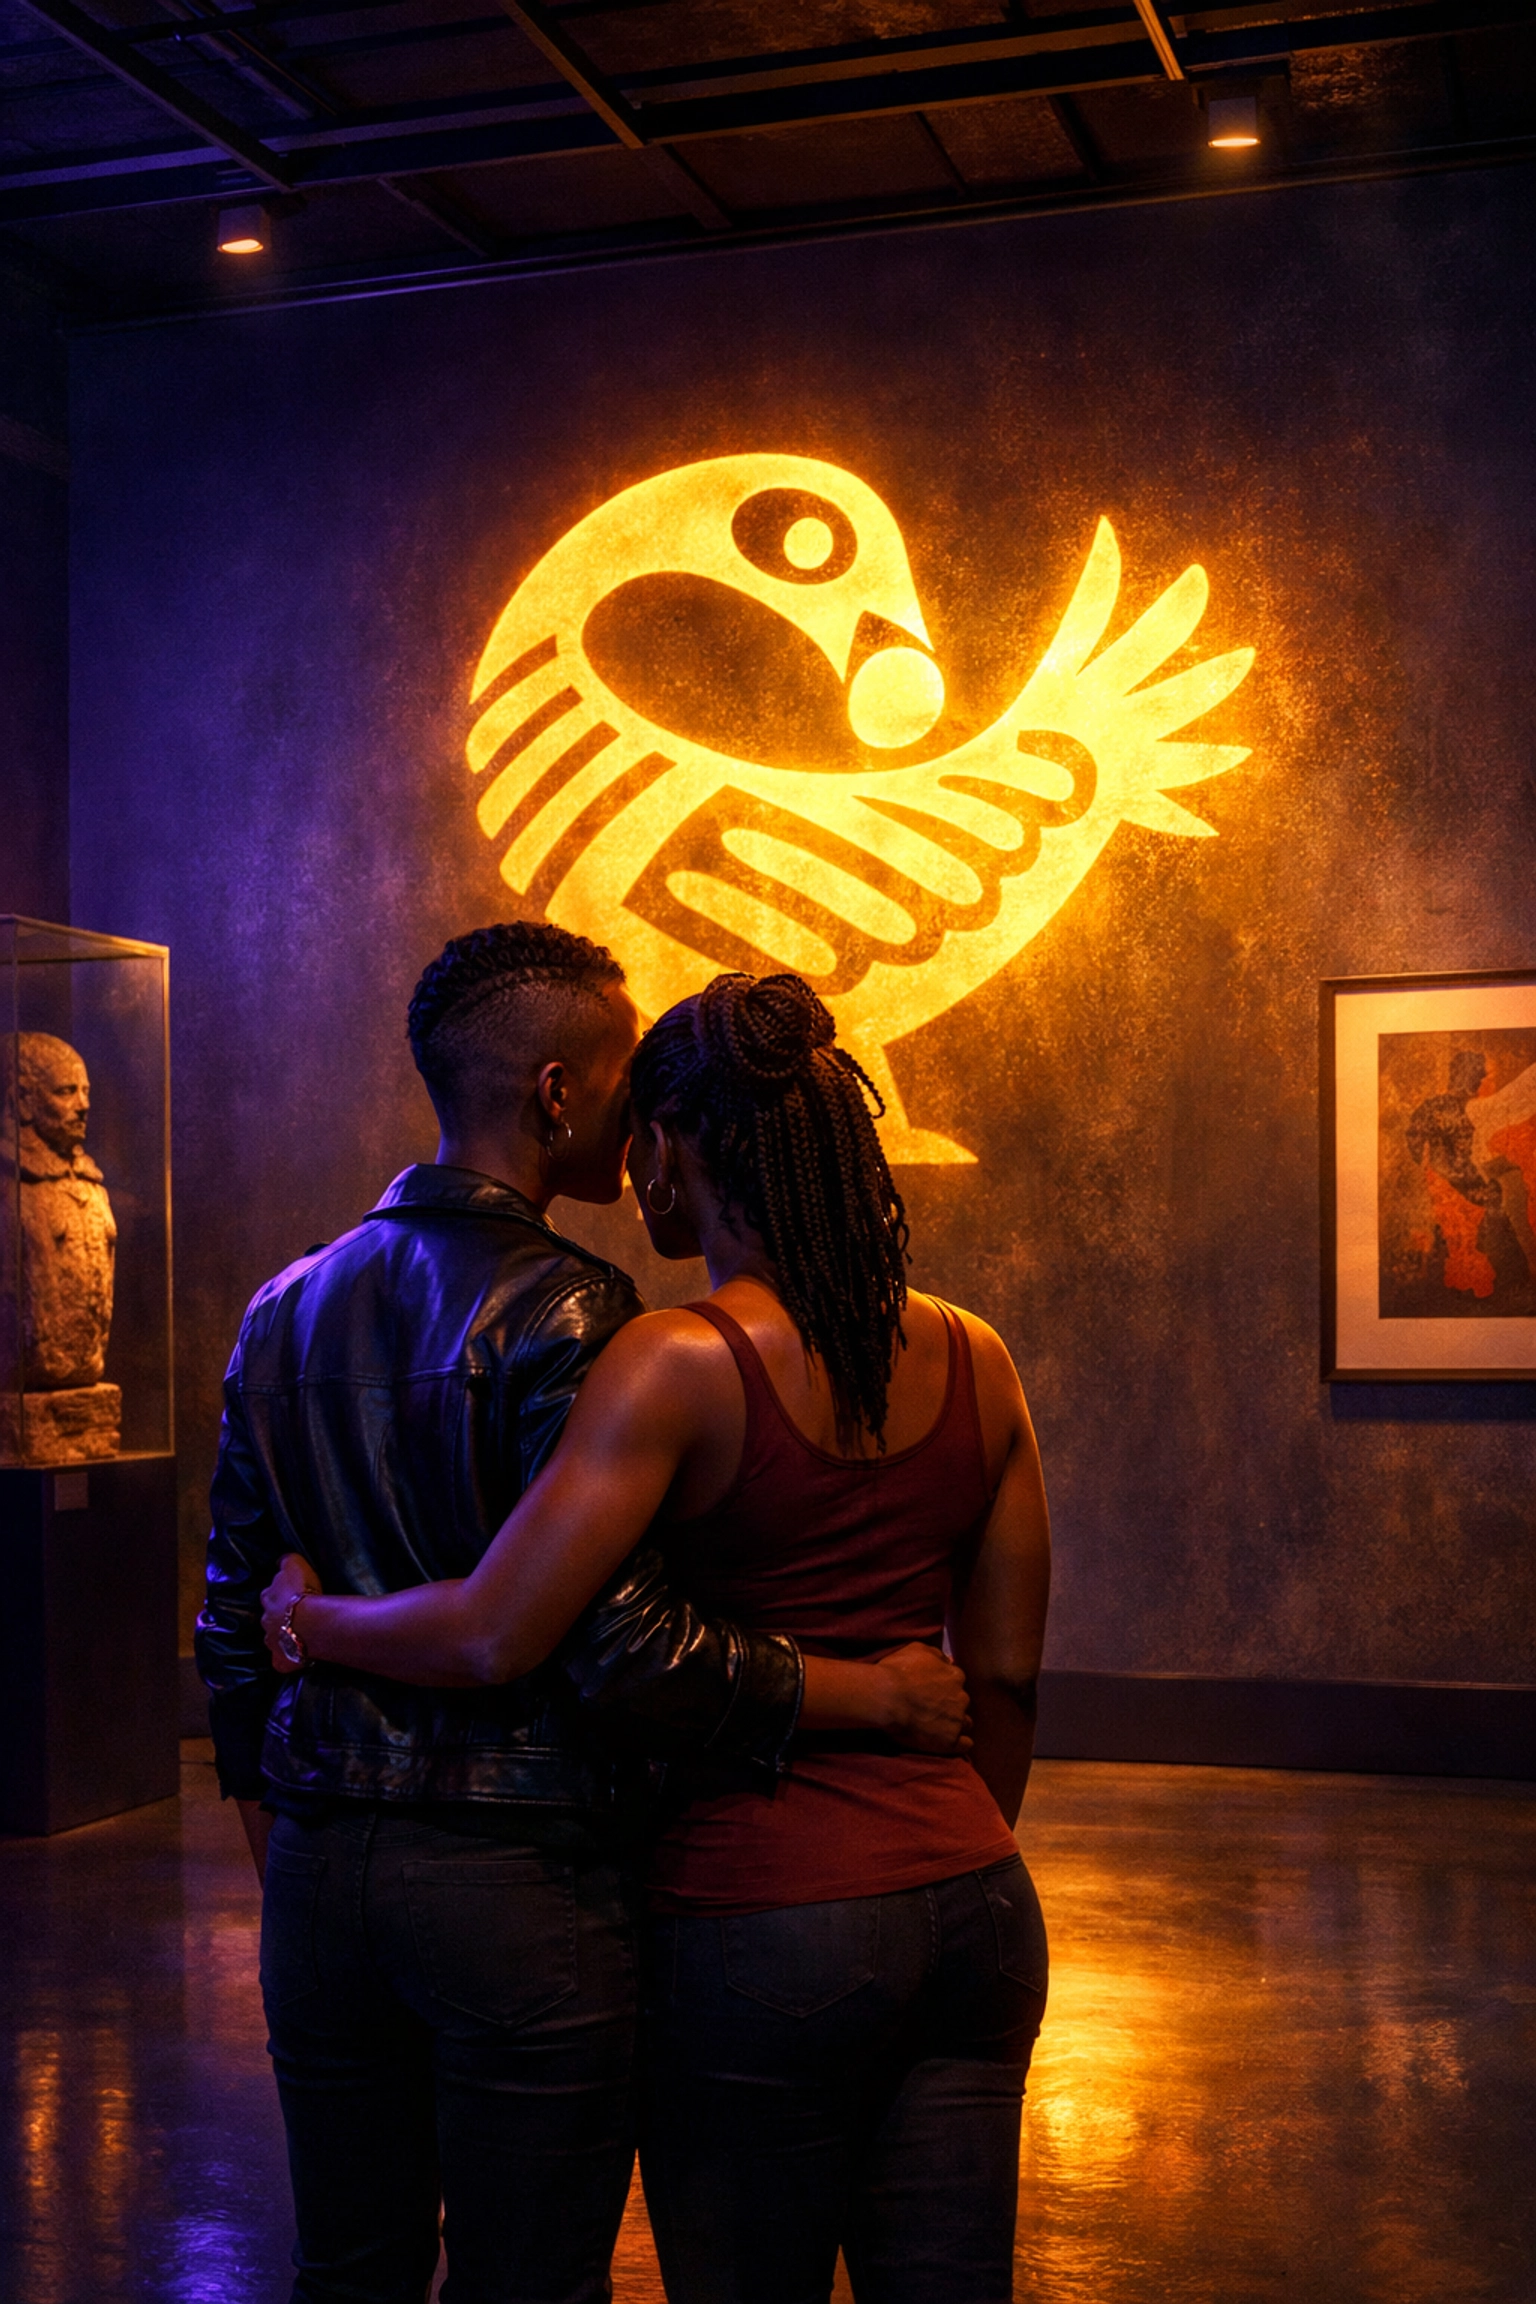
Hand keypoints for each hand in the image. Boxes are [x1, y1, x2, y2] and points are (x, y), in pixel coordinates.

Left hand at [261, 1553, 321, 1672]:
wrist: (311, 1622)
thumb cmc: (303, 1591)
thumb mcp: (295, 1564)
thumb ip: (286, 1562)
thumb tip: (281, 1561)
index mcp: (268, 1597)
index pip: (270, 1594)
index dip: (280, 1594)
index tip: (291, 1595)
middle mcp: (265, 1620)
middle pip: (270, 1617)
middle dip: (279, 1617)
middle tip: (295, 1615)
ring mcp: (272, 1642)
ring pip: (275, 1639)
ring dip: (284, 1636)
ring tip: (299, 1635)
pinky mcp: (281, 1660)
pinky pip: (282, 1661)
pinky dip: (287, 1660)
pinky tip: (297, 1657)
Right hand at [875, 1642, 972, 1753]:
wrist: (885, 1697)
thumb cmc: (897, 1671)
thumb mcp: (918, 1649)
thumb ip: (938, 1655)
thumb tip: (947, 1660)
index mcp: (955, 1676)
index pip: (957, 1682)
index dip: (945, 1686)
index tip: (933, 1691)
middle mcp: (961, 1698)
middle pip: (962, 1702)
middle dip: (951, 1704)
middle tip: (932, 1708)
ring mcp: (957, 1720)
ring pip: (965, 1723)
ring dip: (955, 1723)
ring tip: (938, 1726)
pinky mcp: (950, 1740)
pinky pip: (965, 1744)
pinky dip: (960, 1743)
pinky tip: (948, 1741)